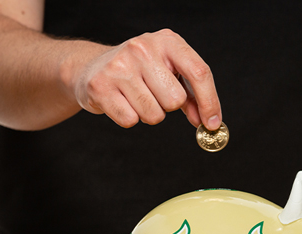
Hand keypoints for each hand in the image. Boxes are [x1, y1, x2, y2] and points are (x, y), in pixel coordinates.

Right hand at [72, 29, 221, 129]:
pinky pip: (130, 121)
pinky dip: (129, 118)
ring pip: (154, 114)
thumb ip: (190, 95)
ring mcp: (120, 66)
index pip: (199, 72)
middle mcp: (143, 48)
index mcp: (167, 41)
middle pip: (175, 100)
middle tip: (154, 94)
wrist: (90, 66)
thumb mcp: (167, 72)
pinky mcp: (101, 86)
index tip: (212, 124)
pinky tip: (121, 102)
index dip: (210, 102)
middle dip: (168, 106)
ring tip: (136, 97)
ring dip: (149, 114)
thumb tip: (208, 121)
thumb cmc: (137, 71)